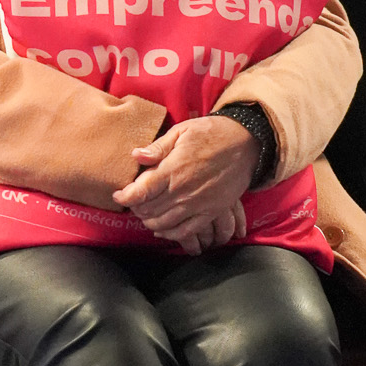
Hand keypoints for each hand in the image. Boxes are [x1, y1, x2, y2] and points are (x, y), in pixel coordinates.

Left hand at [113, 115, 257, 254]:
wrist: (246, 143)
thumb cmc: (212, 133)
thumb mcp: (182, 131)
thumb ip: (158, 147)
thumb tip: (136, 156)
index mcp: (173, 169)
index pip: (141, 191)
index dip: (125, 197)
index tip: (118, 196)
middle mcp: (183, 191)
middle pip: (149, 210)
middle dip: (136, 209)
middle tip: (132, 203)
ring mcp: (198, 204)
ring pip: (164, 223)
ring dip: (150, 222)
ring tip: (145, 214)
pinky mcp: (211, 212)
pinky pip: (187, 231)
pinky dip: (171, 234)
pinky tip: (163, 230)